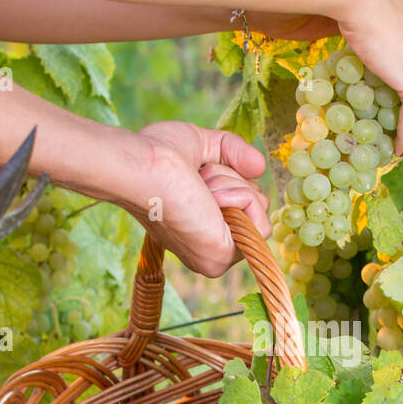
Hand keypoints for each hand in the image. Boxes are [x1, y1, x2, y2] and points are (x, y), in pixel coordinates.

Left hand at [96, 122, 270, 277]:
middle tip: (199, 180)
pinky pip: (261, 225)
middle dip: (234, 180)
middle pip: (255, 206)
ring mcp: (215, 257)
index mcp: (199, 228)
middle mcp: (206, 248)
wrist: (141, 166)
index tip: (199, 173)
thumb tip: (261, 166)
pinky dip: (243, 198)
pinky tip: (211, 198)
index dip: (231, 177)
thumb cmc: (157, 154)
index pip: (243, 203)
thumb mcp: (204, 146)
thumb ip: (234, 151)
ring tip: (200, 188)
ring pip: (259, 213)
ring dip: (234, 186)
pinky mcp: (222, 256)